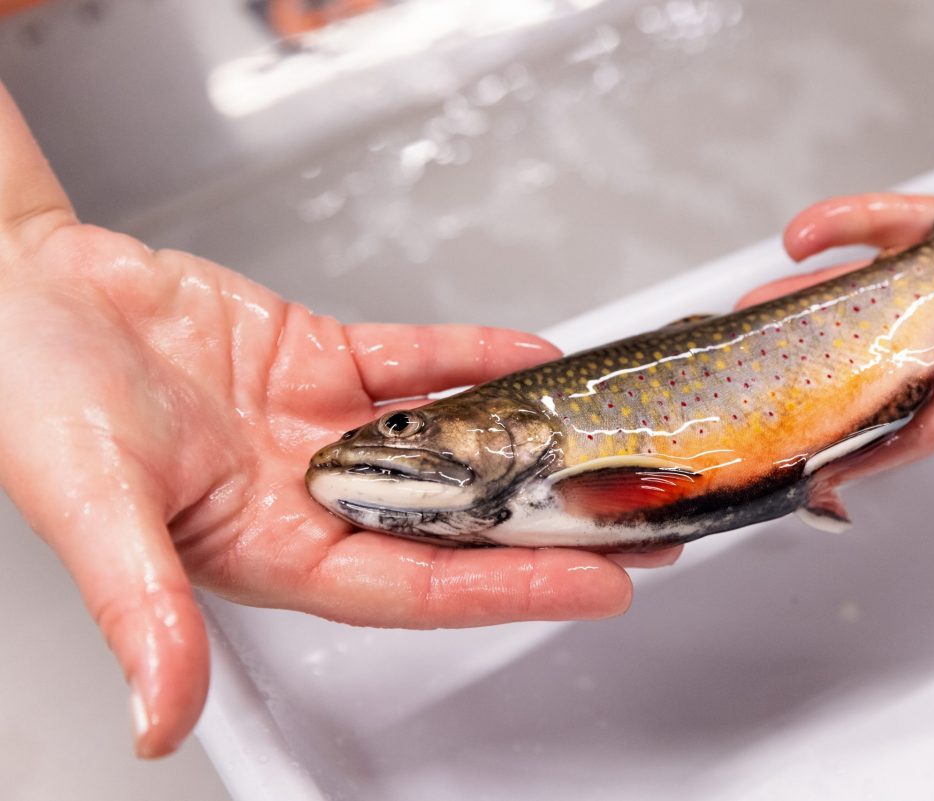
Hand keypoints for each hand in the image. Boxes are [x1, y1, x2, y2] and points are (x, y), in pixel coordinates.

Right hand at [0, 87, 667, 758]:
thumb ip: (143, 610)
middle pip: (453, 520)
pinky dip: (471, 358)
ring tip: (603, 443)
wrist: (22, 287)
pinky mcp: (319, 360)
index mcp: (266, 548)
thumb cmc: (33, 393)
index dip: (512, 587)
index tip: (597, 585)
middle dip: (546, 524)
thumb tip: (161, 720)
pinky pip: (414, 361)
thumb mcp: (94, 506)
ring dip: (523, 439)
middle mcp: (308, 494)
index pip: (418, 583)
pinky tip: (530, 358)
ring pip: (447, 439)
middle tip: (637, 525)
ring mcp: (321, 427)